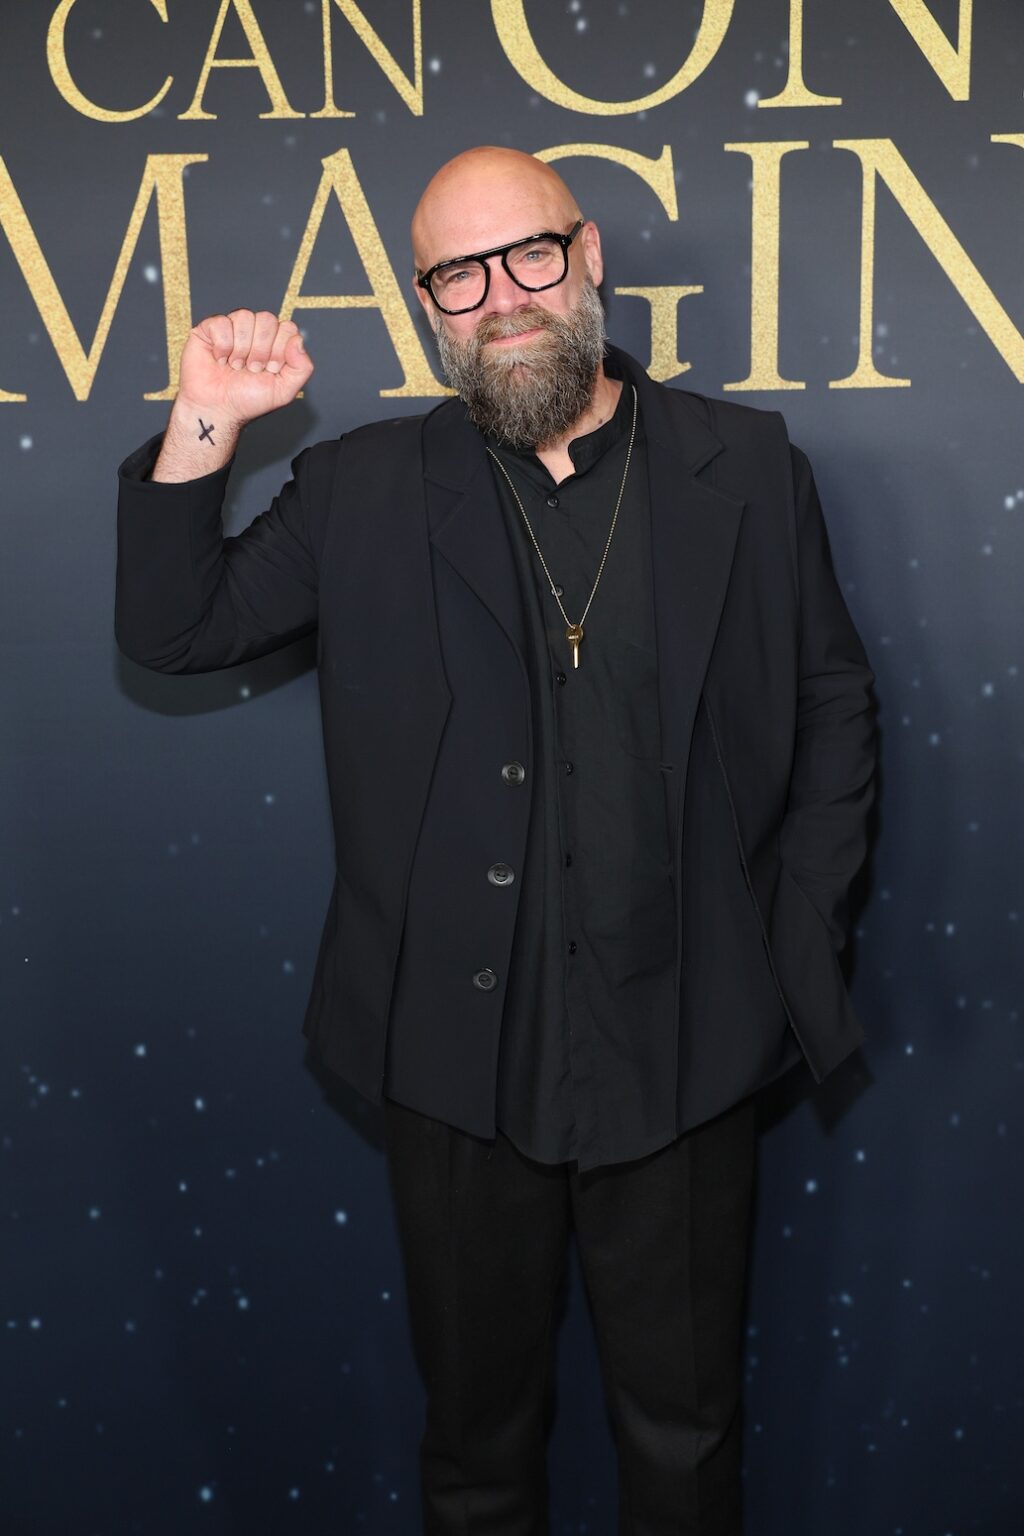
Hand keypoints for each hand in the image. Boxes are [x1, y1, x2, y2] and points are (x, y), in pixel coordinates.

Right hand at [176, 309, 313, 425]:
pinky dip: (222, 345)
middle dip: (261, 349)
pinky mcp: (209, 328)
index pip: (287, 327)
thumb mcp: (284, 391)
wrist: (217, 409)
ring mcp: (232, 328)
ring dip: (241, 348)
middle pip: (267, 319)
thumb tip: (298, 340)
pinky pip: (221, 322)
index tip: (271, 369)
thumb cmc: (248, 401)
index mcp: (274, 342)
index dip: (280, 348)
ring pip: (244, 316)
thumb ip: (302, 367)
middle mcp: (254, 332)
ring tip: (235, 366)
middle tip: (252, 369)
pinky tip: (220, 360)